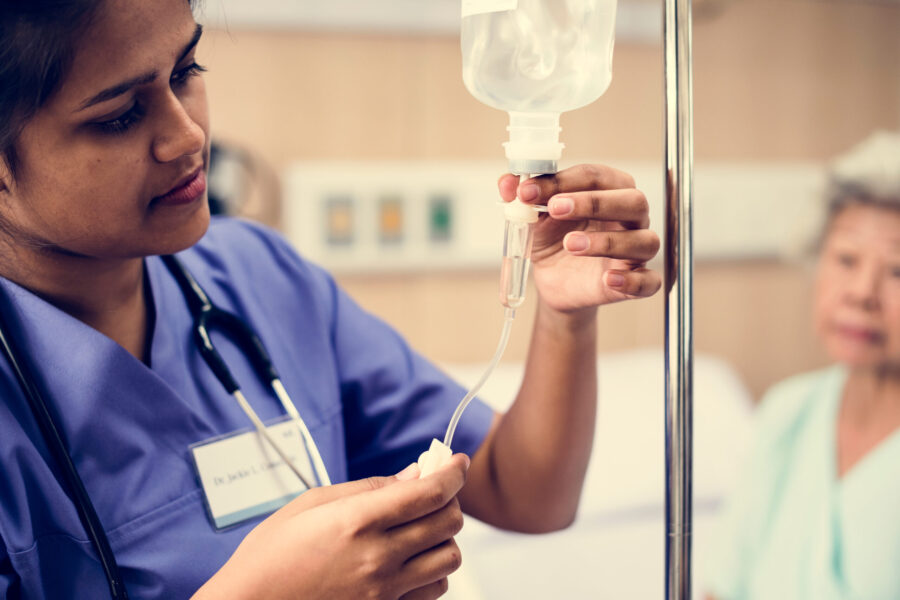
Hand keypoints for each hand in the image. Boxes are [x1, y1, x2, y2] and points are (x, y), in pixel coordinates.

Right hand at [194, 455, 470, 599]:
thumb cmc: (270, 555)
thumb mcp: (312, 504)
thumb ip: (369, 487)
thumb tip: (412, 474)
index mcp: (358, 521)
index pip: (431, 493)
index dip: (453, 472)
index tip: (457, 462)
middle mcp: (378, 557)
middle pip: (448, 522)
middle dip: (449, 500)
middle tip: (433, 491)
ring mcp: (384, 591)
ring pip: (449, 558)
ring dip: (443, 538)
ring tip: (420, 528)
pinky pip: (434, 590)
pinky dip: (433, 570)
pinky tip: (411, 559)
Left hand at [498, 164, 660, 314]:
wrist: (554, 281)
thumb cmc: (553, 239)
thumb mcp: (533, 218)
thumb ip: (522, 197)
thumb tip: (506, 182)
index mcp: (610, 191)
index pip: (597, 176)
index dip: (562, 181)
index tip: (527, 191)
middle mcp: (630, 217)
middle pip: (633, 201)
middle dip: (594, 202)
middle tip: (555, 209)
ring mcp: (636, 250)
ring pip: (644, 241)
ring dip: (607, 241)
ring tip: (570, 245)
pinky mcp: (635, 282)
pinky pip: (649, 281)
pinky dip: (632, 281)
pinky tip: (608, 279)